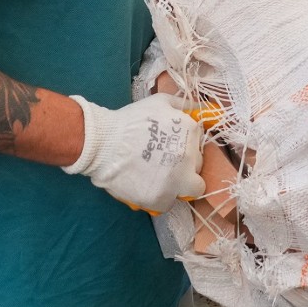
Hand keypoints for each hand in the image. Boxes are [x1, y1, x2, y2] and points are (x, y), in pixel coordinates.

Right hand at [64, 94, 204, 213]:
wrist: (103, 143)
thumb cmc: (131, 120)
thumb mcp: (160, 102)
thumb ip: (184, 105)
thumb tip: (204, 109)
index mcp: (191, 134)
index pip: (200, 149)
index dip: (186, 152)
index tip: (171, 152)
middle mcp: (189, 159)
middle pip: (196, 171)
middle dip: (183, 170)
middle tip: (162, 166)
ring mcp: (176, 182)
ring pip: (186, 192)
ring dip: (174, 187)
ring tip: (154, 179)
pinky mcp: (160, 199)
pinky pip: (167, 204)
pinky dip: (158, 198)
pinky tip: (145, 187)